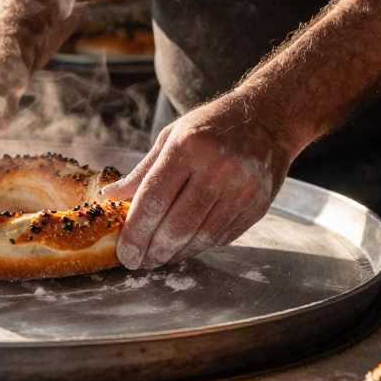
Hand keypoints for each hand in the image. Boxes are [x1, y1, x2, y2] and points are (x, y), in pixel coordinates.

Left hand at [102, 91, 302, 268]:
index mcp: (188, 148)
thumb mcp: (172, 136)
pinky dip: (198, 247)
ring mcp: (242, 190)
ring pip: (200, 238)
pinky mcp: (257, 206)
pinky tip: (183, 248)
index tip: (124, 252)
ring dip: (175, 254)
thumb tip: (111, 197)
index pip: (154, 200)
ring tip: (157, 258)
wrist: (269, 118)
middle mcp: (218, 170)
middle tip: (137, 262)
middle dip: (152, 251)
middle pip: (177, 226)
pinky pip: (221, 237)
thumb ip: (143, 171)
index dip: (135, 232)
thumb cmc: (213, 126)